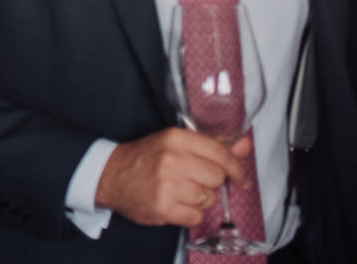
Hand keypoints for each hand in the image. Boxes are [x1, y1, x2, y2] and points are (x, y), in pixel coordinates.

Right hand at [93, 127, 250, 227]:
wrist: (110, 175)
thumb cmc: (145, 158)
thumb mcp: (175, 143)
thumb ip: (212, 145)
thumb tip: (245, 146)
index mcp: (177, 138)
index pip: (221, 154)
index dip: (237, 168)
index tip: (242, 178)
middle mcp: (173, 160)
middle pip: (217, 178)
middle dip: (211, 182)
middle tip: (193, 180)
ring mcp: (168, 185)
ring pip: (208, 199)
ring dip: (199, 199)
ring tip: (179, 191)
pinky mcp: (164, 207)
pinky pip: (196, 217)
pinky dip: (189, 214)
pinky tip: (174, 203)